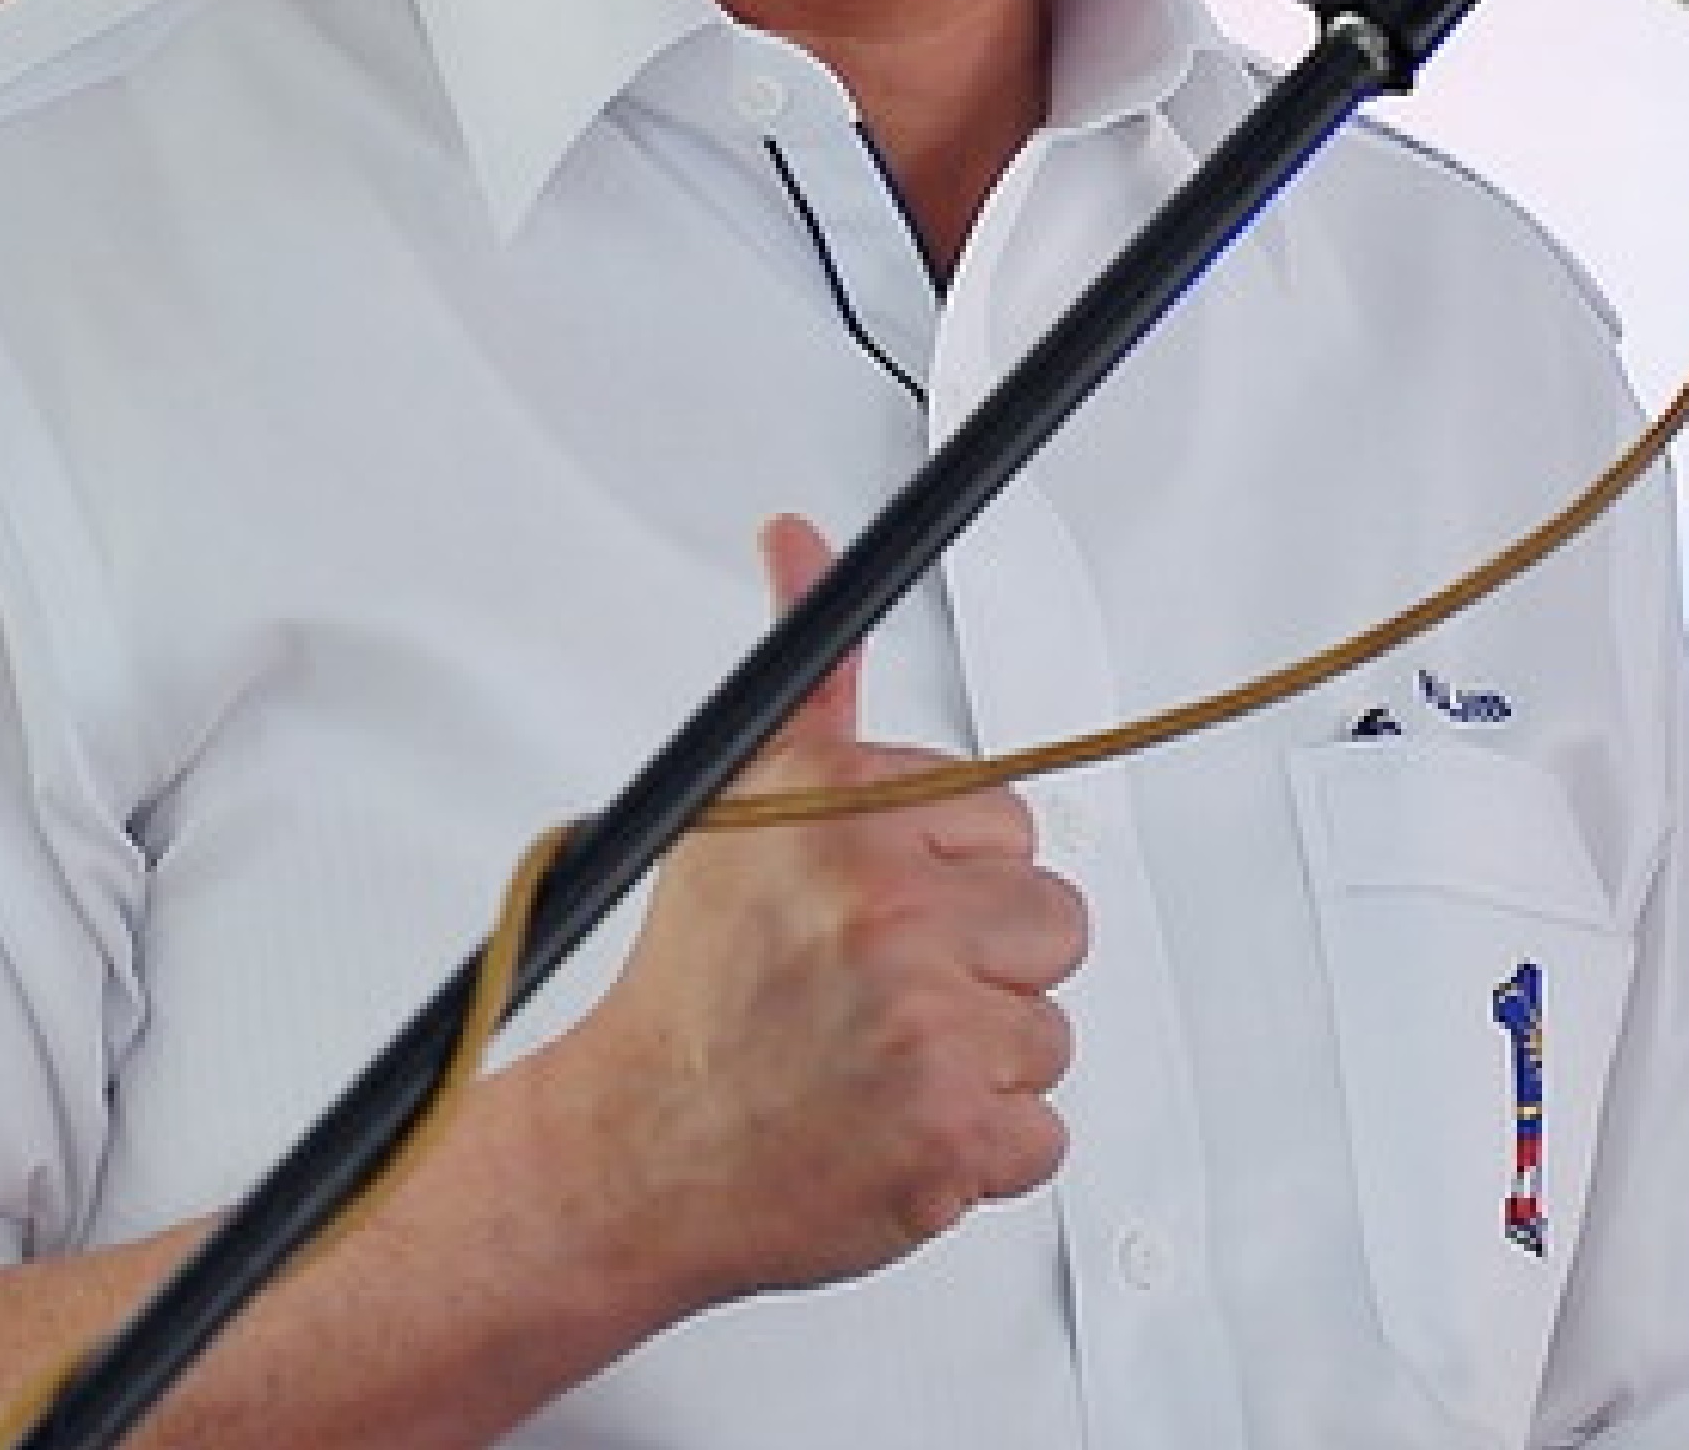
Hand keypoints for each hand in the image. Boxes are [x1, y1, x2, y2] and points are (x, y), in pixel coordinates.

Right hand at [565, 514, 1088, 1307]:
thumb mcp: (736, 801)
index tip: (878, 914)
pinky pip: (1043, 1135)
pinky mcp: (950, 1140)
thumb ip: (808, 670)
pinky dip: (982, 1151)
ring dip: (979, 1062)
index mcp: (845, 819)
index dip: (950, 876)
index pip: (1009, 823)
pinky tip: (899, 1128)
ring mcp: (924, 1030)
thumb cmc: (696, 988)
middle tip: (883, 993)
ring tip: (878, 1062)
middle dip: (983, 965)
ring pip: (1050, 1033)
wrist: (635, 1151)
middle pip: (1053, 922)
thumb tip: (798, 537)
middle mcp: (885, 913)